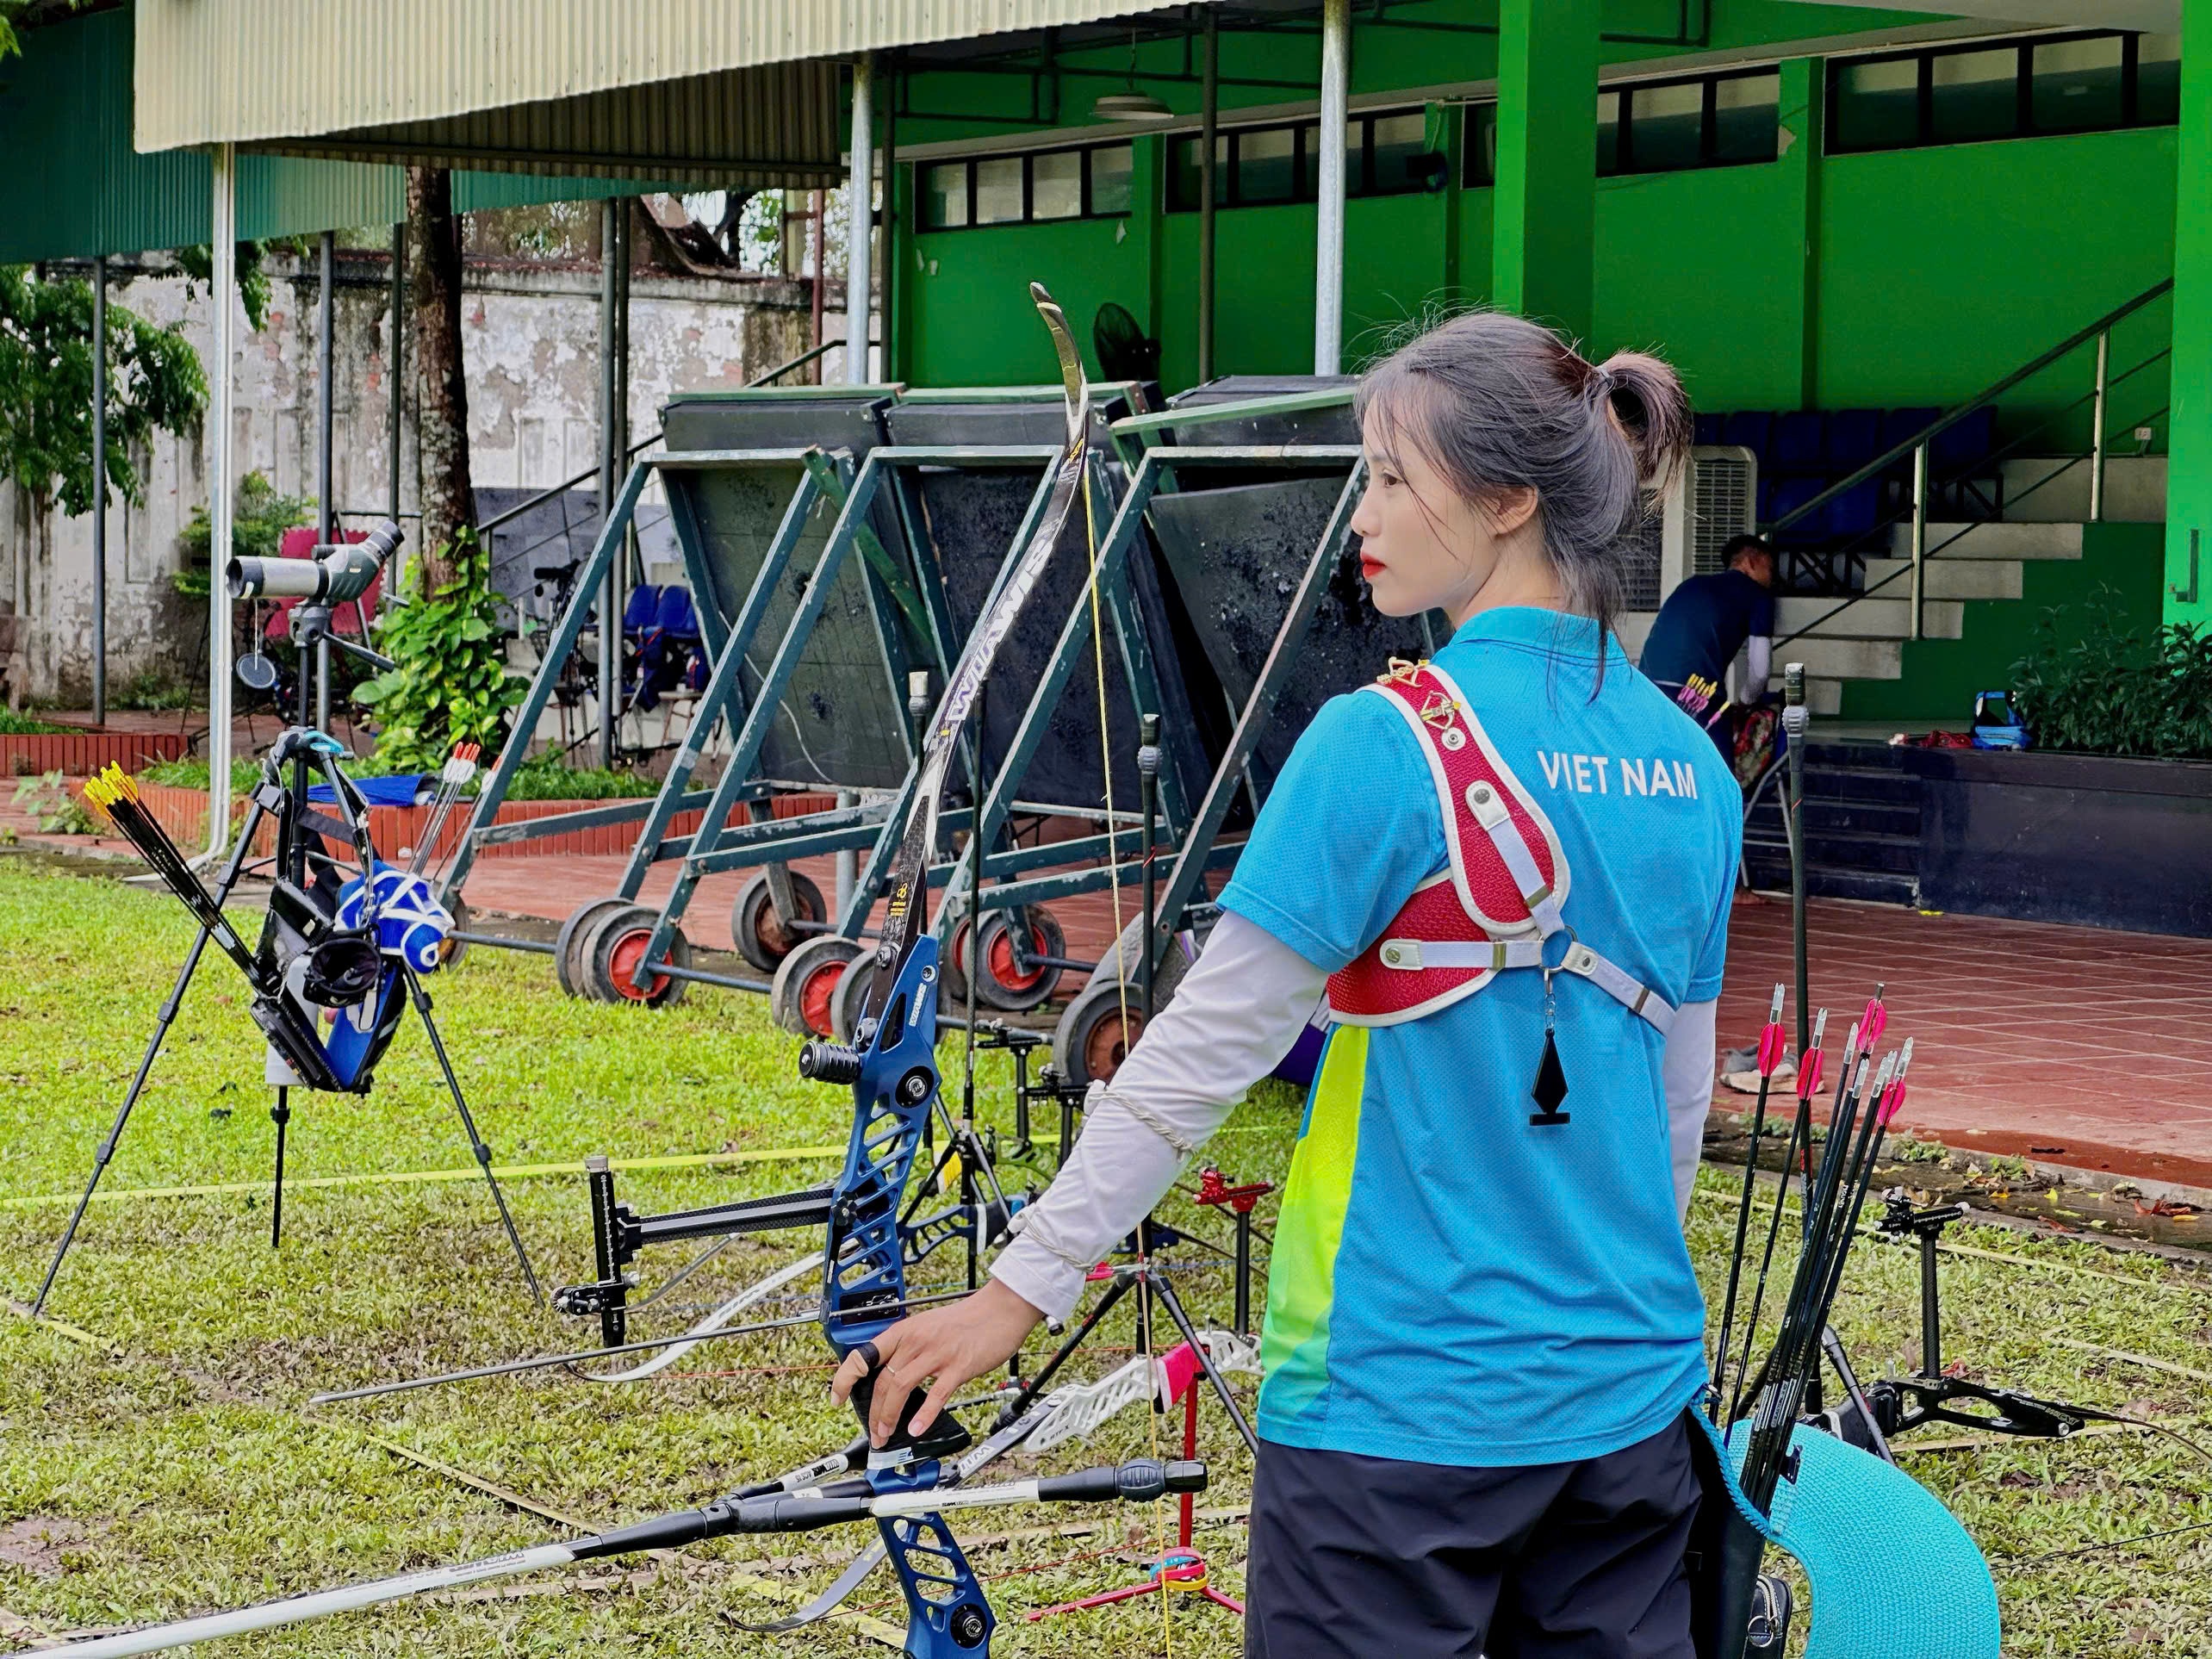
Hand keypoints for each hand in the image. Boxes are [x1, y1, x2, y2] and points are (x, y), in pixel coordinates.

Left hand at [831, 1278, 1045, 1445]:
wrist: (999, 1310)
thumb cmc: (966, 1321)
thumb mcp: (928, 1327)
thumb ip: (910, 1349)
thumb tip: (892, 1377)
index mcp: (905, 1331)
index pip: (864, 1355)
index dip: (845, 1378)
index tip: (837, 1397)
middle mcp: (916, 1341)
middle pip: (882, 1380)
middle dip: (873, 1412)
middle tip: (873, 1431)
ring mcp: (937, 1353)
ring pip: (900, 1388)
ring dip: (889, 1416)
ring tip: (887, 1435)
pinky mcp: (958, 1366)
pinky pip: (936, 1394)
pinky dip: (924, 1415)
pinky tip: (916, 1429)